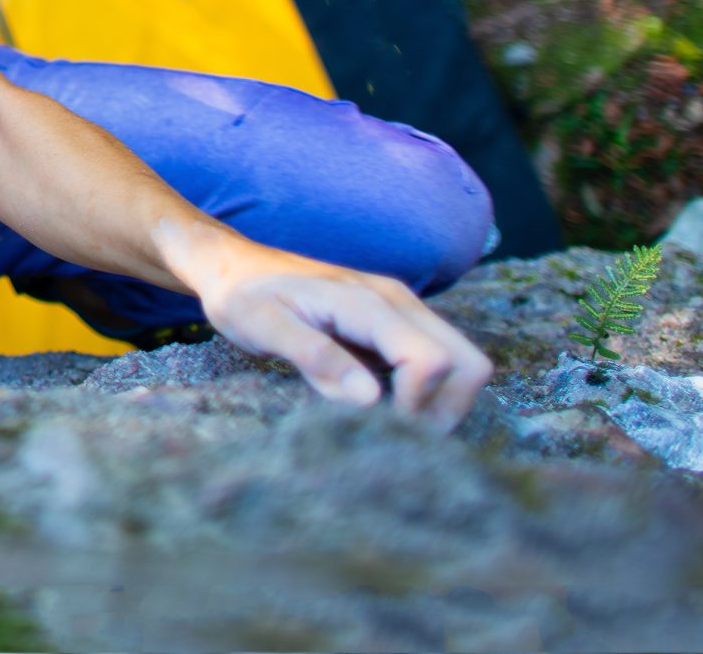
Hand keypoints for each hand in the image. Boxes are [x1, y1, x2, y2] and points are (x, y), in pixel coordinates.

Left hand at [195, 249, 492, 429]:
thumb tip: (370, 400)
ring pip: (462, 365)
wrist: (233, 266)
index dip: (416, 406)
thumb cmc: (242, 296)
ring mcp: (402, 312)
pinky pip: (436, 363)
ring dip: (439, 404)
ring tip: (387, 423)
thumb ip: (316, 358)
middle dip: (445, 410)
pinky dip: (425, 394)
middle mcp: (397, 302)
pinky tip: (381, 406)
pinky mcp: (395, 325)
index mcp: (367, 303)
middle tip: (397, 436)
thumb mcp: (262, 326)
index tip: (378, 427)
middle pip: (469, 365)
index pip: (430, 361)